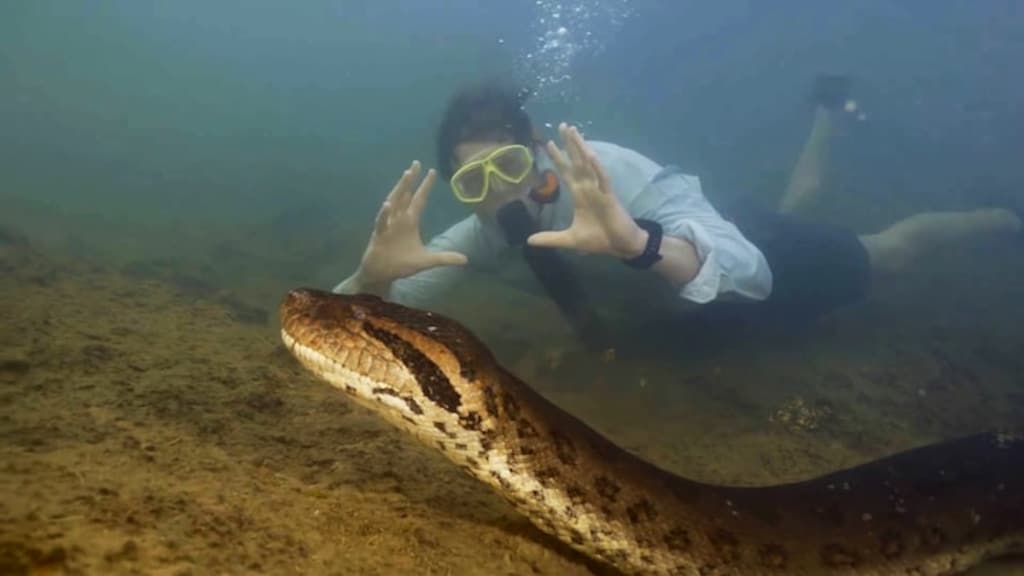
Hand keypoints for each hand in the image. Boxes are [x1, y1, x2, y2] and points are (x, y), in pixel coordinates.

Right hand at [355, 161, 467, 285]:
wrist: (383, 273)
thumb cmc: (402, 264)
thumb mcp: (427, 261)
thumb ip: (445, 258)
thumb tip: (466, 260)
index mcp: (410, 222)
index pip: (419, 199)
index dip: (425, 186)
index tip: (432, 171)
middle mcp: (399, 219)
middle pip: (406, 195)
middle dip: (411, 180)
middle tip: (416, 163)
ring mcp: (388, 225)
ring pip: (394, 202)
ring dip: (400, 188)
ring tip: (406, 175)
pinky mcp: (379, 235)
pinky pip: (381, 222)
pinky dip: (384, 214)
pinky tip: (387, 204)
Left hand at [527, 123, 646, 258]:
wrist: (621, 246)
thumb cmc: (599, 239)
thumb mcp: (570, 239)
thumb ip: (550, 238)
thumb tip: (529, 240)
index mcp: (580, 195)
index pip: (566, 172)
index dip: (558, 158)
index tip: (549, 143)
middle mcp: (589, 188)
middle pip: (577, 162)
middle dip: (570, 144)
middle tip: (563, 125)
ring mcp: (600, 190)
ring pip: (589, 164)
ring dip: (582, 148)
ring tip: (574, 132)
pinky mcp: (610, 196)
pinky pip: (603, 179)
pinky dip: (597, 167)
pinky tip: (591, 155)